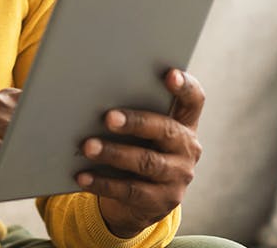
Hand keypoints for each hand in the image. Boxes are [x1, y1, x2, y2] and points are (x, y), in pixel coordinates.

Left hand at [75, 69, 204, 238]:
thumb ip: (132, 111)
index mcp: (184, 123)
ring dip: (114, 154)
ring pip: (146, 162)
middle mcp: (187, 148)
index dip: (185, 87)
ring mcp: (177, 176)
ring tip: (88, 147)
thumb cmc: (136, 149)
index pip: (194, 100)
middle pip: (165, 130)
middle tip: (108, 117)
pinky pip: (130, 190)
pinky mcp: (162, 201)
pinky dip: (103, 183)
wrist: (141, 202)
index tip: (169, 74)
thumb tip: (93, 95)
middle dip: (136, 122)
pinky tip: (83, 176)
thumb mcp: (141, 132)